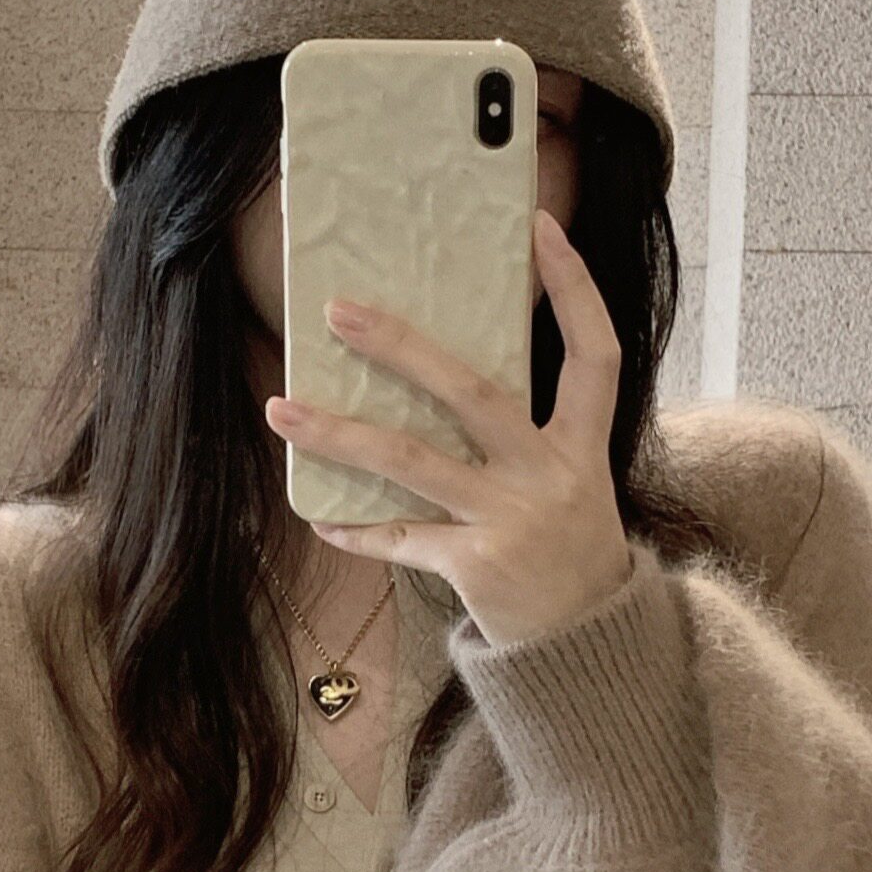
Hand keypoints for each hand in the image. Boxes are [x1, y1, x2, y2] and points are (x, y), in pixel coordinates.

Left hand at [264, 211, 631, 646]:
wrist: (586, 643)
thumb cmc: (566, 544)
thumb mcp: (572, 477)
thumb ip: (528, 426)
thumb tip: (443, 364)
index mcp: (583, 443)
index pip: (591, 352)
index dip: (573, 289)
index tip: (539, 227)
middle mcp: (550, 474)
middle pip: (473, 394)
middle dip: (403, 349)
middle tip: (340, 311)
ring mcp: (511, 520)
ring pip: (412, 463)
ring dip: (340, 433)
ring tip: (280, 407)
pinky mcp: (476, 566)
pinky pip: (401, 537)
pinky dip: (357, 529)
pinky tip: (317, 516)